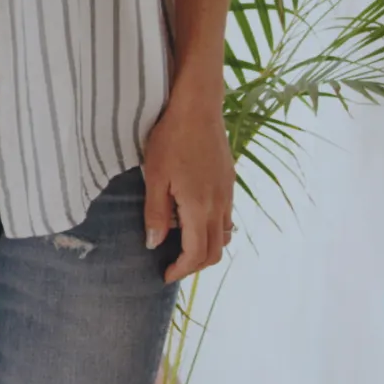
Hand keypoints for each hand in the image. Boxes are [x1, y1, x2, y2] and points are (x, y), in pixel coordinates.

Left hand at [139, 90, 235, 280]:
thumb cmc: (171, 140)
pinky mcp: (229, 182)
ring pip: (224, 235)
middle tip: (172, 266)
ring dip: (206, 248)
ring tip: (181, 246)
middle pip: (215, 251)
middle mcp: (219, 205)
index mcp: (200, 207)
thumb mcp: (154, 177)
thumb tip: (154, 243)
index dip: (181, 269)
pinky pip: (227, 218)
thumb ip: (156, 213)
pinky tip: (194, 220)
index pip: (197, 253)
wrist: (198, 109)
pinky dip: (213, 230)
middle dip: (194, 265)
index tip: (164, 275)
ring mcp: (228, 194)